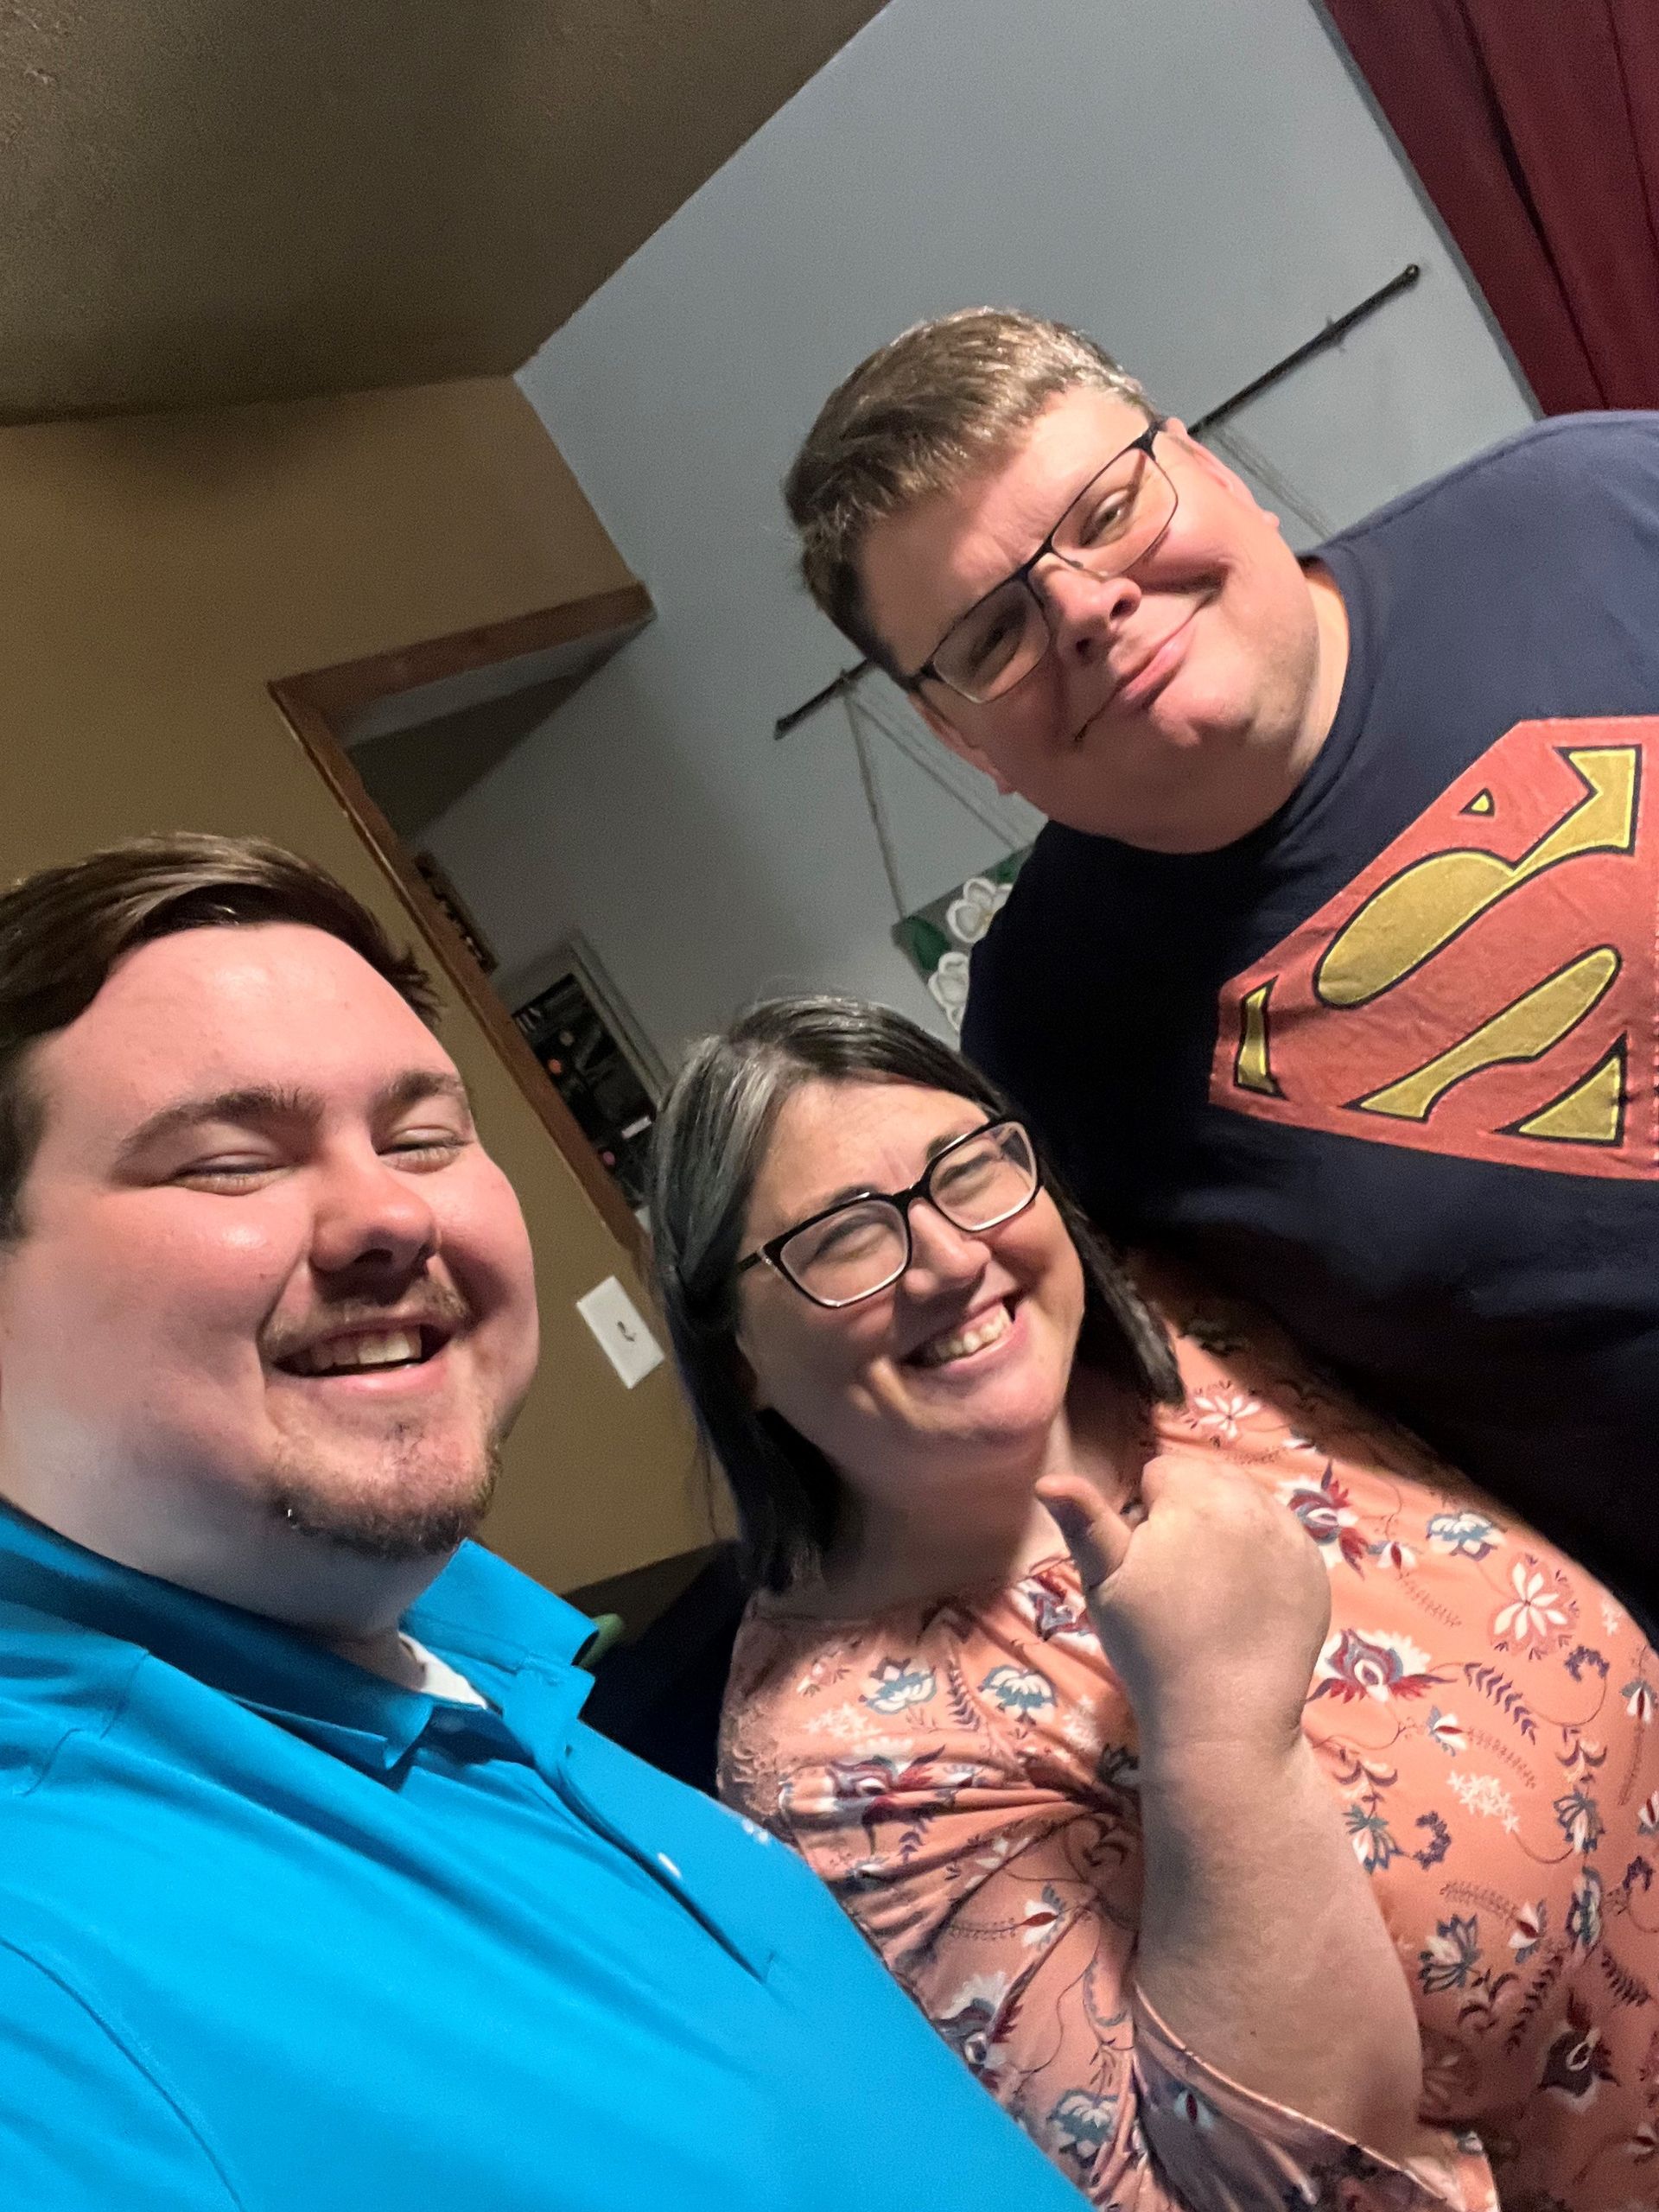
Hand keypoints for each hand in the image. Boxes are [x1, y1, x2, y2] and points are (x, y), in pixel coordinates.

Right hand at [1034, 1452, 1329, 1766]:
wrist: (1225, 1719)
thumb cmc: (1152, 1647)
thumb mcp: (1103, 1583)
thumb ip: (1083, 1523)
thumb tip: (1048, 1480)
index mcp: (1195, 1495)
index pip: (1161, 1471)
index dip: (1143, 1513)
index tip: (1144, 1561)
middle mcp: (1252, 1502)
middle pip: (1209, 1479)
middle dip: (1189, 1511)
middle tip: (1175, 1576)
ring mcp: (1291, 1535)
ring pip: (1247, 1503)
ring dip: (1227, 1527)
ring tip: (1210, 1587)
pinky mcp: (1315, 1567)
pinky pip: (1282, 1536)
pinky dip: (1264, 1553)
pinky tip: (1245, 1598)